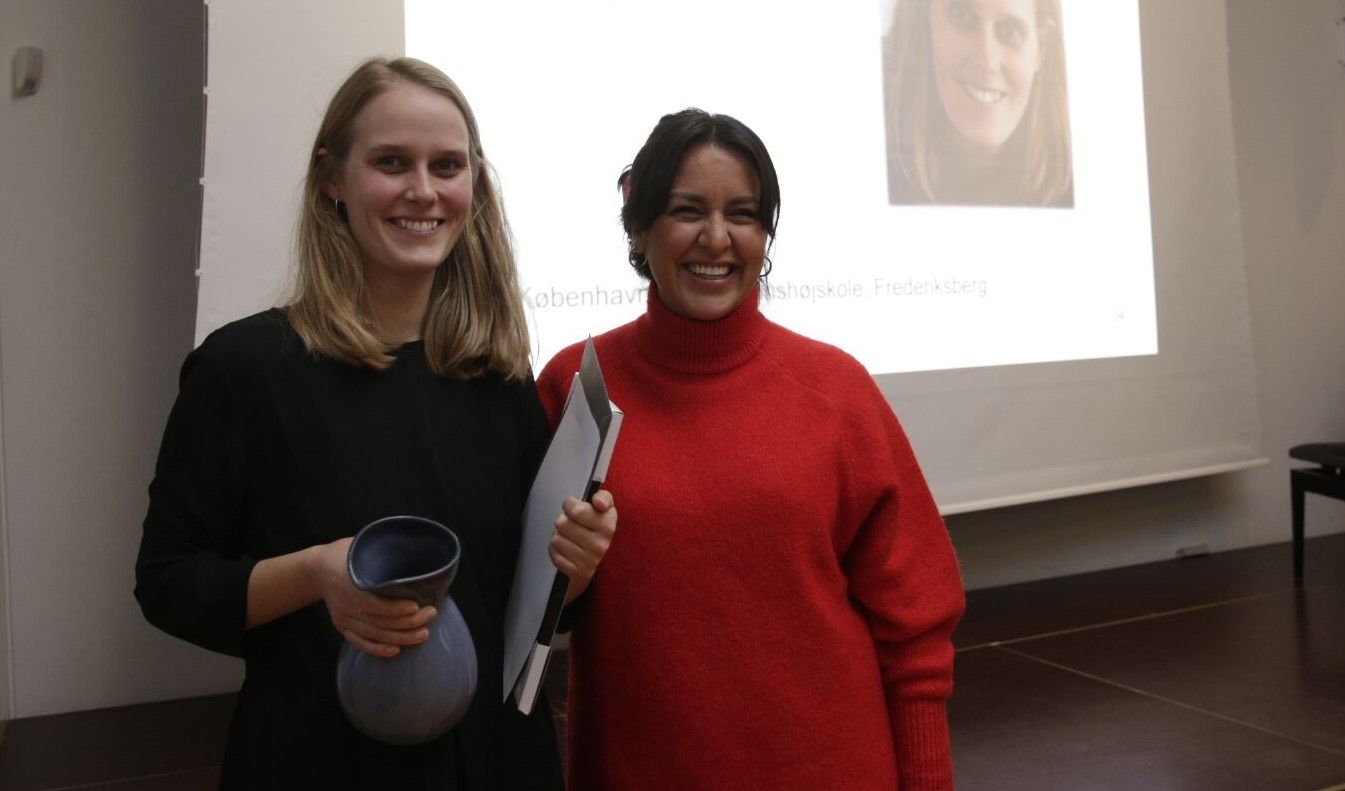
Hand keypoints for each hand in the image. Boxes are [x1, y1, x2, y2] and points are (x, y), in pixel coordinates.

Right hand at [311, 538, 436, 657]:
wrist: (317, 569)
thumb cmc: (347, 554)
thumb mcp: (362, 546)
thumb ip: (383, 552)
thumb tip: (414, 548)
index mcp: (348, 581)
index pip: (373, 603)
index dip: (395, 608)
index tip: (416, 605)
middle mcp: (344, 603)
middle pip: (378, 621)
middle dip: (408, 622)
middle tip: (431, 614)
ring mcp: (343, 617)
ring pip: (373, 634)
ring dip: (400, 637)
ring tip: (423, 633)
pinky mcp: (342, 626)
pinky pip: (360, 642)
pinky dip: (378, 649)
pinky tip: (397, 650)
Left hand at [550, 490, 617, 602]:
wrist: (599, 561)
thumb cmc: (597, 530)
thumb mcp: (605, 509)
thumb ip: (603, 498)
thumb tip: (598, 502)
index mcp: (608, 525)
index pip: (576, 510)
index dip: (570, 505)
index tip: (574, 508)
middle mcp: (601, 544)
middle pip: (562, 523)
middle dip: (564, 522)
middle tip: (572, 526)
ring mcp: (590, 561)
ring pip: (556, 539)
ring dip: (559, 537)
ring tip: (570, 538)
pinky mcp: (578, 573)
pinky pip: (555, 555)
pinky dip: (557, 552)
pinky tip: (567, 551)